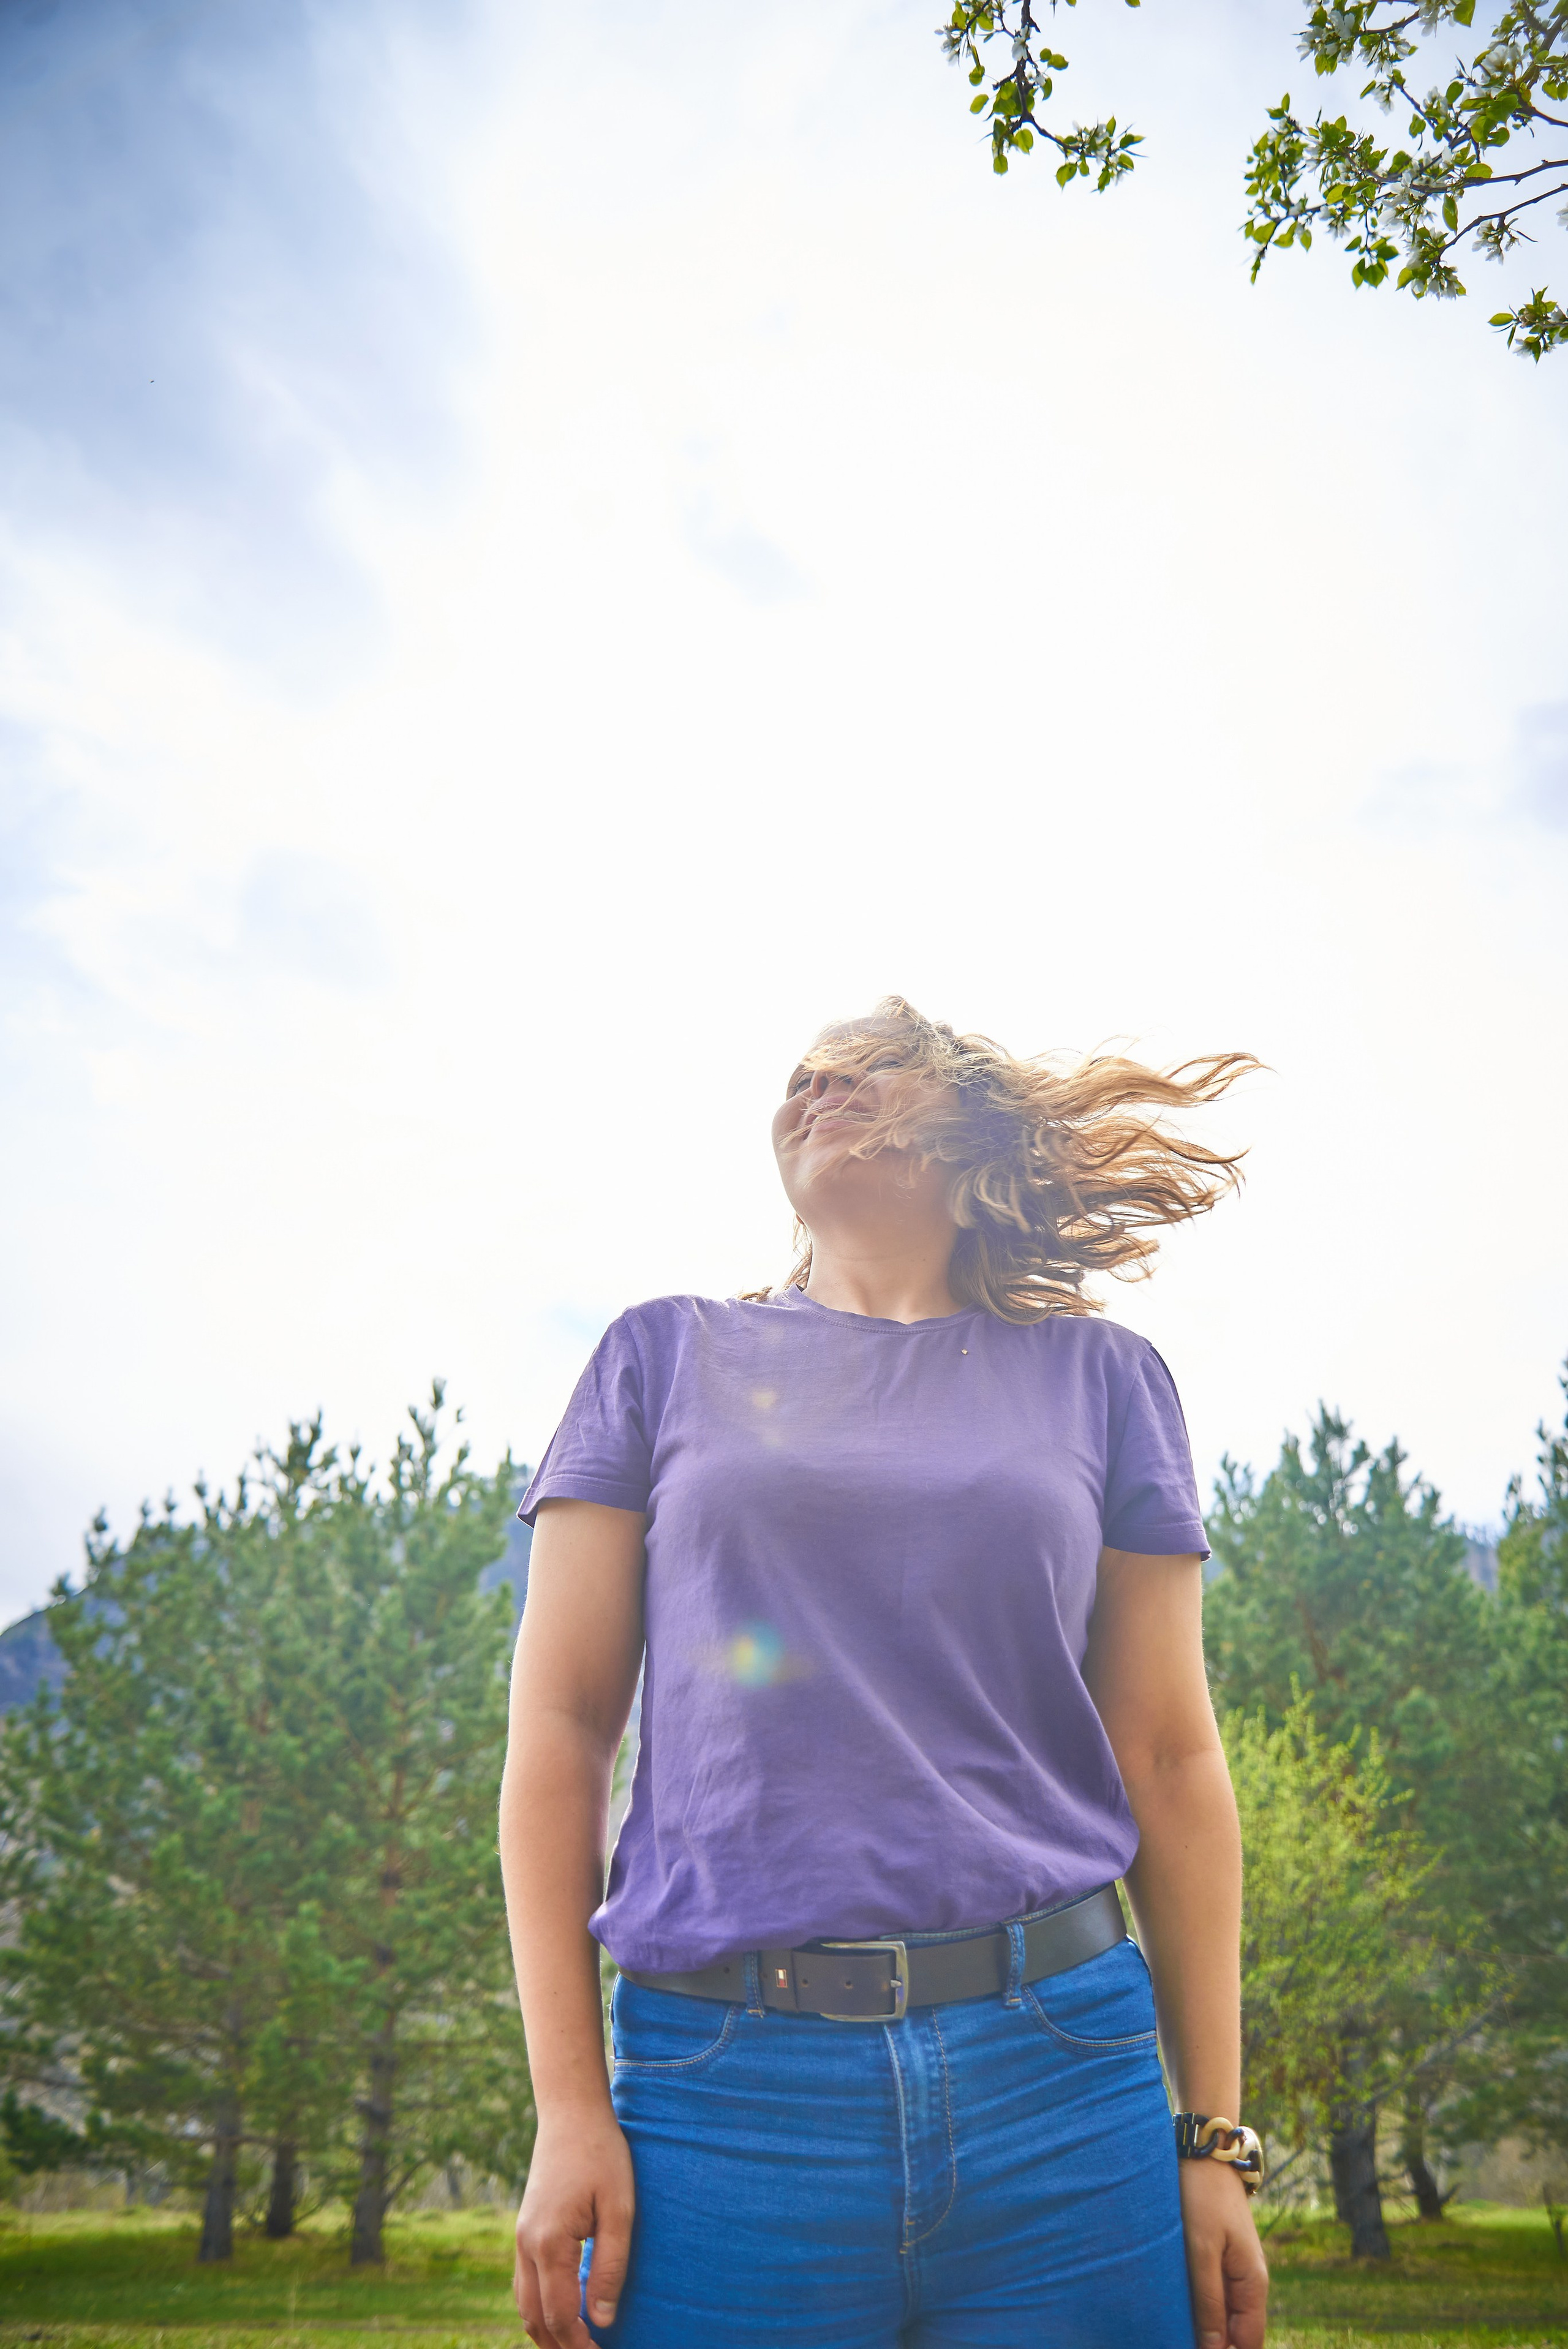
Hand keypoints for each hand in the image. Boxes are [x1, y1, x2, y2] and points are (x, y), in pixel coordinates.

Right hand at [514, 2105, 635, 2347]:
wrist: (571, 2114)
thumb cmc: (602, 2155)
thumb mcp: (620, 2209)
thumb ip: (611, 2267)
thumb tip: (602, 2321)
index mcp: (550, 2243)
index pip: (560, 2315)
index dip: (579, 2345)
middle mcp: (526, 2245)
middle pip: (536, 2319)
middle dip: (560, 2346)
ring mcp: (520, 2238)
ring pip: (524, 2305)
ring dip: (547, 2332)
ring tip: (576, 2344)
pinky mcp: (524, 2230)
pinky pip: (523, 2284)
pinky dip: (538, 2308)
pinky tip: (562, 2313)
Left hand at [1179, 2157, 1268, 2348]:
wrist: (1204, 2152)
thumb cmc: (1203, 2197)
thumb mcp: (1202, 2251)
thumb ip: (1209, 2302)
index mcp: (1253, 2285)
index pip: (1249, 2344)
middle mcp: (1248, 2283)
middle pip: (1236, 2334)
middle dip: (1211, 2342)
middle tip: (1174, 2333)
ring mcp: (1234, 2271)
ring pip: (1222, 2316)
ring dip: (1201, 2326)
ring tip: (1170, 2324)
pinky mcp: (1218, 2258)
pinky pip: (1213, 2295)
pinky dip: (1197, 2306)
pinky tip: (1173, 2304)